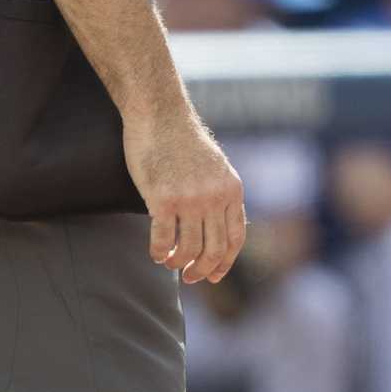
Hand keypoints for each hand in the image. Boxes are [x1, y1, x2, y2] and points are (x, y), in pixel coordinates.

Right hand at [124, 97, 245, 283]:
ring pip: (187, 250)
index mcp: (232, 190)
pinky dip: (158, 252)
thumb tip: (220, 225)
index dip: (225, 263)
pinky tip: (154, 252)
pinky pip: (161, 239)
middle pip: (213, 250)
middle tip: (189, 276)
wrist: (161, 114)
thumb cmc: (184, 140)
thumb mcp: (216, 167)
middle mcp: (215, 197)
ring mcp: (190, 199)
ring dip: (176, 263)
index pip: (235, 239)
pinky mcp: (162, 198)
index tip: (213, 276)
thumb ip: (221, 193)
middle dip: (201, 270)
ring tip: (168, 261)